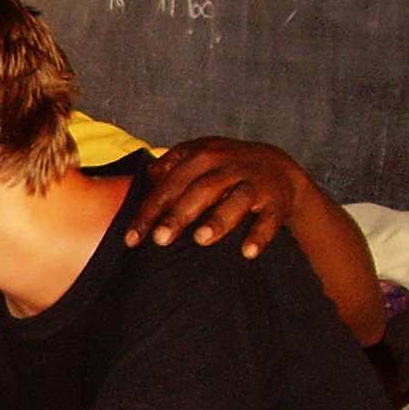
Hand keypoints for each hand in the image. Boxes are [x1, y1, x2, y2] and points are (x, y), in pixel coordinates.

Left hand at [125, 137, 307, 257]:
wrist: (277, 166)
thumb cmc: (224, 167)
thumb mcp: (197, 158)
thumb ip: (169, 168)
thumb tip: (144, 179)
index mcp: (202, 156)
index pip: (169, 185)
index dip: (149, 212)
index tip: (131, 239)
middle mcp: (228, 166)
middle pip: (200, 190)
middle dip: (180, 214)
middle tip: (161, 239)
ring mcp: (254, 183)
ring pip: (237, 200)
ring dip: (219, 220)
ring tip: (201, 239)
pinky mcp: (276, 201)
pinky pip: (269, 219)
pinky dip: (260, 235)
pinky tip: (247, 253)